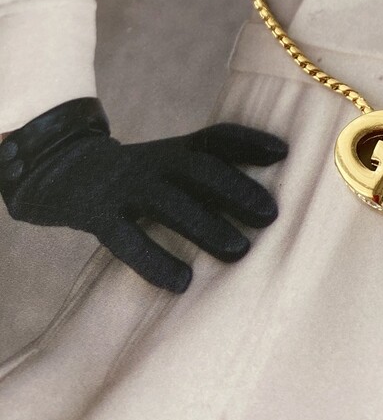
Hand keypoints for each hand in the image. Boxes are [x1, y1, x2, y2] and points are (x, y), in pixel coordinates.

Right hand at [0, 97, 287, 292]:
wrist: (62, 171)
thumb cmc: (139, 175)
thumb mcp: (173, 163)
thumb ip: (214, 170)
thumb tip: (272, 185)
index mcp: (176, 149)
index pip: (217, 137)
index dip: (249, 141)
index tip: (283, 153)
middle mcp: (155, 162)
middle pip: (199, 169)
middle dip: (236, 189)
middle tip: (271, 215)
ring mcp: (126, 187)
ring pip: (169, 203)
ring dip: (206, 225)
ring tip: (240, 251)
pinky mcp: (98, 215)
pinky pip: (128, 240)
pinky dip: (156, 260)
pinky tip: (183, 282)